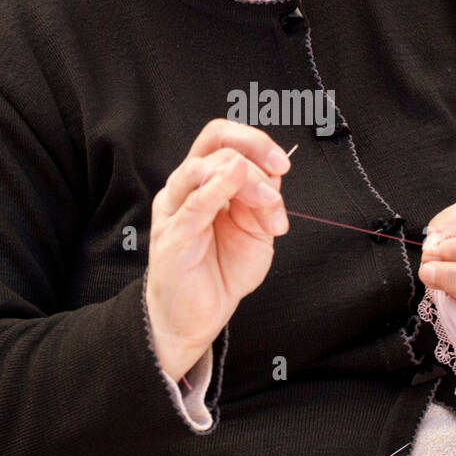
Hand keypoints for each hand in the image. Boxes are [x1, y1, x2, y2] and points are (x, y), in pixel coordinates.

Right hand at [145, 119, 290, 380]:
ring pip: (202, 166)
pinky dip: (215, 186)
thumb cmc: (222, 271)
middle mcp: (186, 188)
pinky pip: (192, 202)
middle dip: (254, 151)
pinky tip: (233, 179)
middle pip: (214, 141)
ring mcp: (175, 209)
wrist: (198, 317)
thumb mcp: (257, 231)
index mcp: (206, 181)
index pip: (224, 138)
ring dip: (246, 178)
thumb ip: (265, 201)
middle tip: (278, 180)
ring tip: (268, 204)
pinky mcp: (172, 235)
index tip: (283, 164)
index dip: (256, 141)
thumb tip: (275, 174)